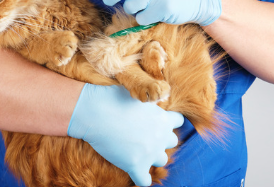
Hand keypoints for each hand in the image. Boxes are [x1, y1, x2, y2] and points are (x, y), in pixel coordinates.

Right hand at [67, 84, 183, 186]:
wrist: (95, 112)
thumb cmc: (111, 98)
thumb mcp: (136, 95)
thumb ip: (148, 104)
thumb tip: (150, 105)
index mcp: (163, 118)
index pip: (178, 121)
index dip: (168, 121)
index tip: (155, 121)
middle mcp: (161, 137)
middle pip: (171, 141)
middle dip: (160, 138)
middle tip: (143, 134)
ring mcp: (150, 153)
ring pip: (161, 160)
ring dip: (151, 156)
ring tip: (137, 151)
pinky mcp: (136, 165)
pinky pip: (144, 181)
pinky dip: (140, 177)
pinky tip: (132, 170)